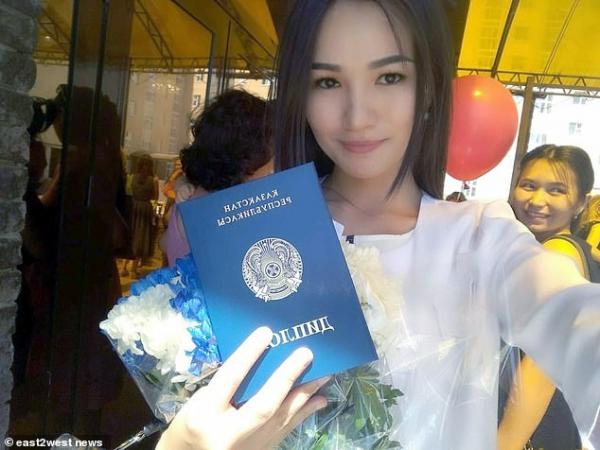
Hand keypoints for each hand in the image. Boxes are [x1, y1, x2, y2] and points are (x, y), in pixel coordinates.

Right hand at [156, 327, 328, 449]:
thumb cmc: (190, 427)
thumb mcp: (198, 402)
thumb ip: (224, 386)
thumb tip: (259, 360)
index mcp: (204, 416)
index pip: (229, 380)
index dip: (248, 355)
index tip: (266, 332)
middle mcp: (228, 435)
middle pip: (263, 405)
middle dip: (287, 378)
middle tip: (306, 353)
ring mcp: (247, 448)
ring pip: (281, 419)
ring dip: (305, 395)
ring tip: (324, 374)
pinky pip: (286, 430)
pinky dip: (303, 413)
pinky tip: (319, 400)